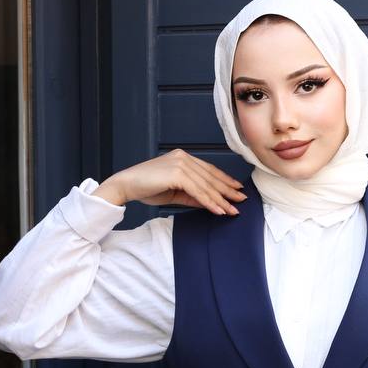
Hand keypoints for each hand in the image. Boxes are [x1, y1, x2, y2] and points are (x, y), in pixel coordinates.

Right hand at [94, 149, 246, 215]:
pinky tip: (219, 210)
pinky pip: (198, 191)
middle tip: (242, 201)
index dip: (224, 181)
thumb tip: (210, 203)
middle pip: (211, 177)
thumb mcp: (174, 192)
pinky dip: (210, 202)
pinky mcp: (177, 174)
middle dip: (227, 191)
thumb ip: (192, 195)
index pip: (208, 170)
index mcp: (182, 157)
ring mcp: (180, 163)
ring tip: (233, 210)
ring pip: (206, 185)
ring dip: (221, 200)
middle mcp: (183, 157)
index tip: (236, 190)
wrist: (125, 185)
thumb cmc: (146, 188)